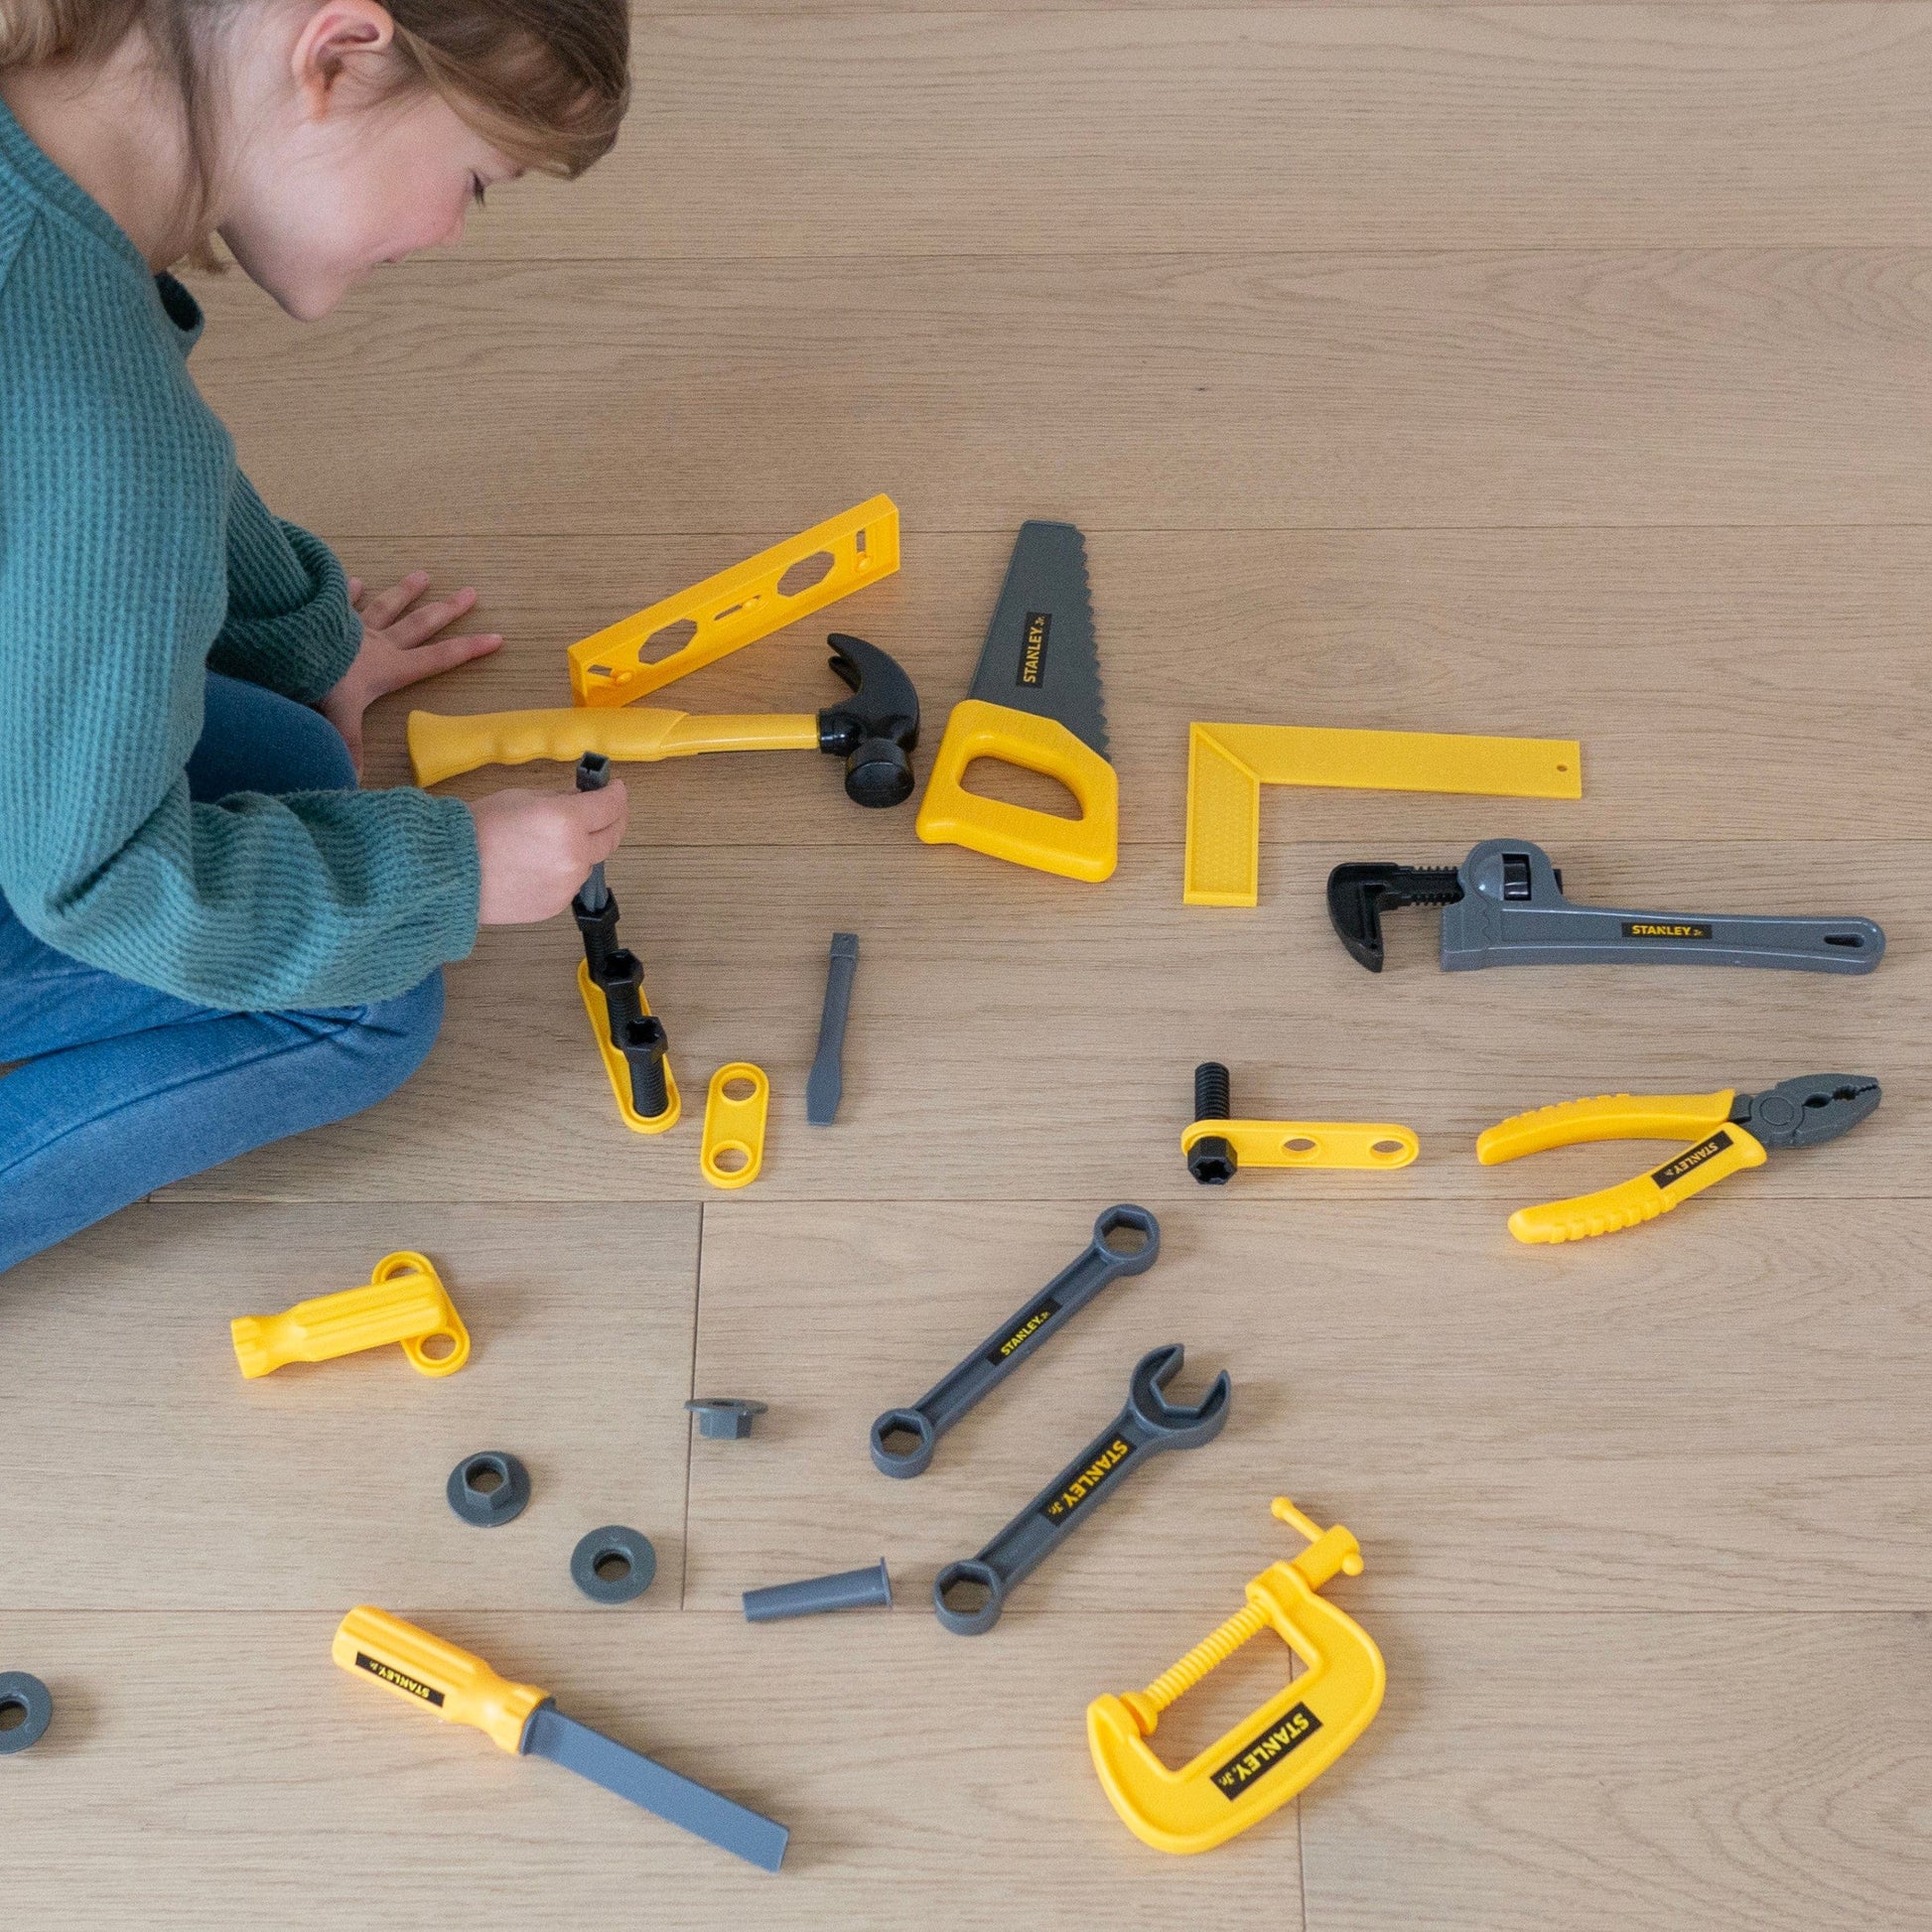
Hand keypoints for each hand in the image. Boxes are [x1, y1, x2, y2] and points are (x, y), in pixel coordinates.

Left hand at [322, 570, 502, 770]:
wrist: (289, 643)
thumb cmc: (321, 680)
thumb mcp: (339, 719)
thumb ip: (350, 748)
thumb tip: (354, 785)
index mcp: (390, 668)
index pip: (438, 659)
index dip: (469, 650)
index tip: (497, 637)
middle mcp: (379, 643)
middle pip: (420, 624)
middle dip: (448, 610)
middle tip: (471, 592)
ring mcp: (354, 625)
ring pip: (387, 606)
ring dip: (406, 591)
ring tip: (423, 575)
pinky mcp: (328, 614)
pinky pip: (342, 600)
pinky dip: (350, 590)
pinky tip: (356, 580)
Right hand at [470, 783, 629, 924]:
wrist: (450, 872)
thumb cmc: (478, 829)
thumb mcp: (522, 797)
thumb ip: (559, 800)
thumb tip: (581, 800)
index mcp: (566, 821)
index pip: (610, 806)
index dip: (616, 794)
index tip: (615, 789)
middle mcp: (573, 854)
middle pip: (611, 837)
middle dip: (614, 820)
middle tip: (609, 811)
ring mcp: (567, 884)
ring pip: (589, 862)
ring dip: (585, 848)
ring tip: (559, 840)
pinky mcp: (556, 905)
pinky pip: (570, 884)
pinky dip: (565, 871)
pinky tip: (541, 864)